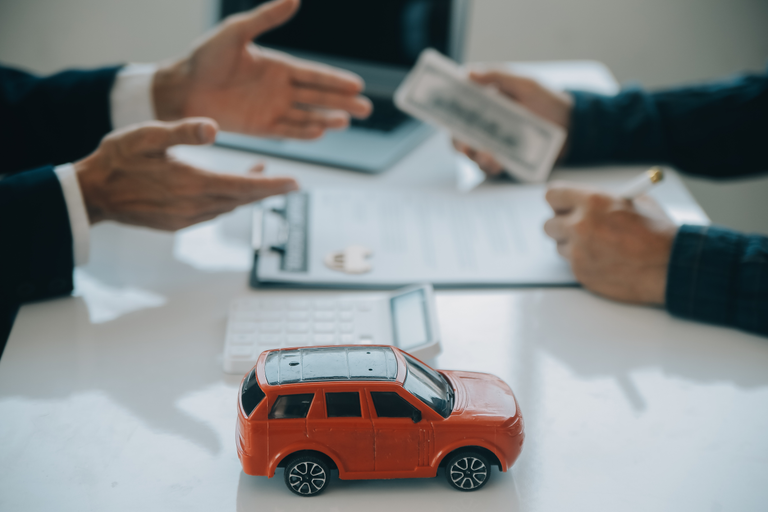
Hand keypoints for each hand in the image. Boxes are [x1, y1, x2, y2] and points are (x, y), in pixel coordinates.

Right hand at [74, 118, 297, 229]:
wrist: (92, 194)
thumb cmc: (117, 161)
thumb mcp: (147, 136)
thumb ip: (182, 131)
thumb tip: (213, 128)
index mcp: (191, 184)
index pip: (243, 187)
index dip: (271, 185)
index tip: (295, 183)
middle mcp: (194, 206)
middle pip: (242, 200)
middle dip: (268, 191)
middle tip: (291, 183)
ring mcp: (186, 219)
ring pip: (229, 207)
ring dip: (248, 194)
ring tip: (263, 176)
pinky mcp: (178, 225)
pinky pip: (213, 213)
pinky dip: (228, 201)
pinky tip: (231, 190)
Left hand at [152, 0, 371, 139]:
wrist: (180, 87)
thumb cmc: (205, 57)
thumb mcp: (236, 32)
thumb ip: (266, 18)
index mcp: (278, 66)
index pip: (314, 74)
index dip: (336, 80)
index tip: (358, 85)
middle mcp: (279, 89)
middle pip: (318, 97)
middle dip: (342, 103)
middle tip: (365, 109)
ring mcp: (271, 110)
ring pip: (307, 116)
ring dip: (327, 119)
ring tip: (346, 122)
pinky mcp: (259, 128)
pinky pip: (287, 131)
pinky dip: (303, 132)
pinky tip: (320, 133)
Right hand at [452, 70, 572, 175]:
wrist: (573, 127)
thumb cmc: (548, 101)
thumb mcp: (525, 84)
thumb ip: (498, 76)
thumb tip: (468, 72)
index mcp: (486, 102)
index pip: (459, 106)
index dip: (447, 110)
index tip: (445, 115)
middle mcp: (485, 123)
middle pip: (459, 134)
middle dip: (458, 142)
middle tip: (464, 146)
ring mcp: (493, 142)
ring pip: (471, 153)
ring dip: (474, 156)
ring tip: (487, 156)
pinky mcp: (503, 159)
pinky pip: (488, 166)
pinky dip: (489, 166)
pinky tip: (497, 164)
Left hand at [543, 183, 678, 304]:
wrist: (670, 266)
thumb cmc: (658, 234)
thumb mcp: (634, 202)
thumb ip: (604, 201)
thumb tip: (586, 202)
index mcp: (592, 201)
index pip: (552, 195)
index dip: (559, 201)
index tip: (563, 205)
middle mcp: (580, 225)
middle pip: (549, 224)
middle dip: (562, 225)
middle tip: (576, 227)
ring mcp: (578, 252)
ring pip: (559, 246)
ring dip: (572, 245)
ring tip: (598, 246)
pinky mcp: (580, 273)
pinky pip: (572, 264)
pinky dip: (584, 262)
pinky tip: (605, 260)